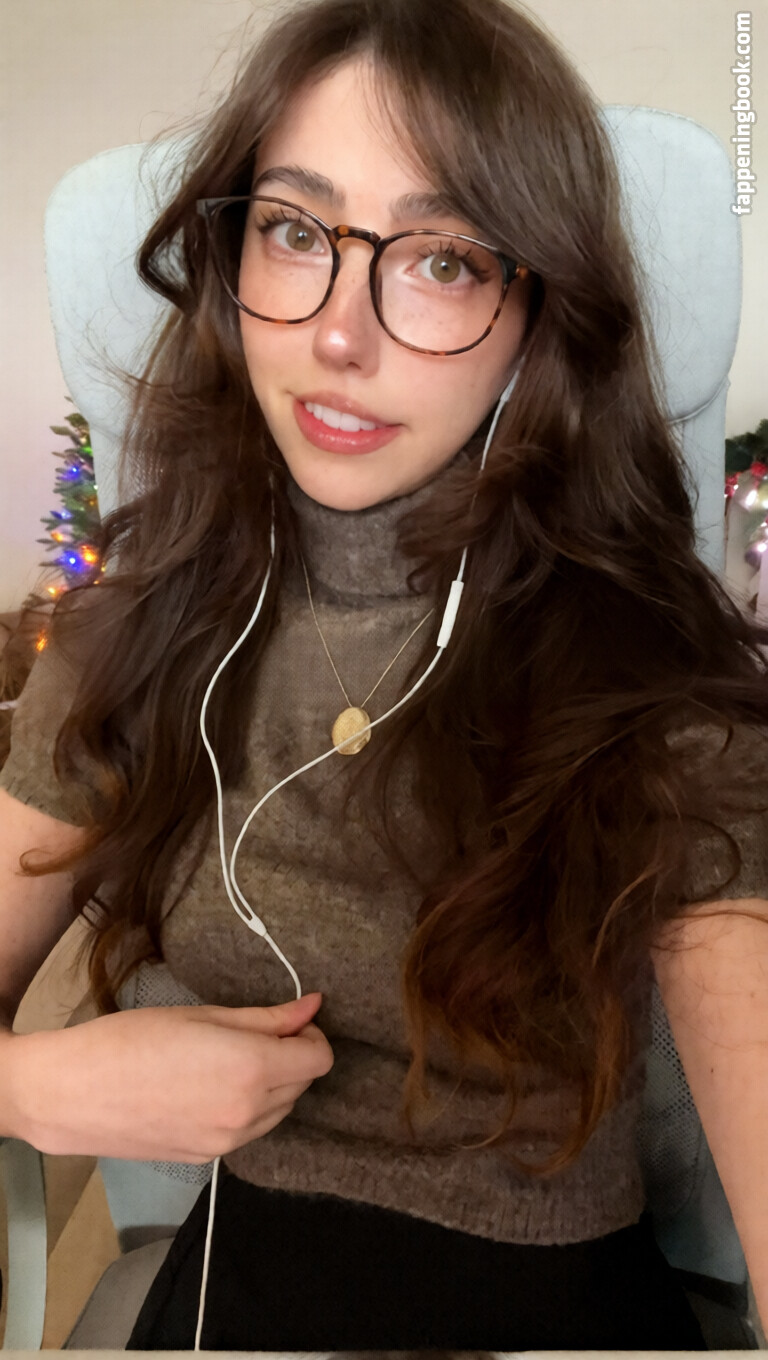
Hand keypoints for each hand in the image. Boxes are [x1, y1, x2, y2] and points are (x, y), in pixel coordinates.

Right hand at [10, 991, 332, 1162]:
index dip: (309, 1035)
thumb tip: (313, 1006)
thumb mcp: (202, 1016)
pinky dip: (246, 1107)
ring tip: (226, 1059)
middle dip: (290, 1057)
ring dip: (271, 1084)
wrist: (73, 1093)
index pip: (319, 1059)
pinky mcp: (206, 1158)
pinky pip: (249, 1131)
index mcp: (252, 1071)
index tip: (287, 1021)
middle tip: (252, 1033)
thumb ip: (265, 1018)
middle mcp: (248, 1114)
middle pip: (301, 1085)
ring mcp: (227, 1142)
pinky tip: (209, 1086)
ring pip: (278, 1111)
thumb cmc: (131, 1041)